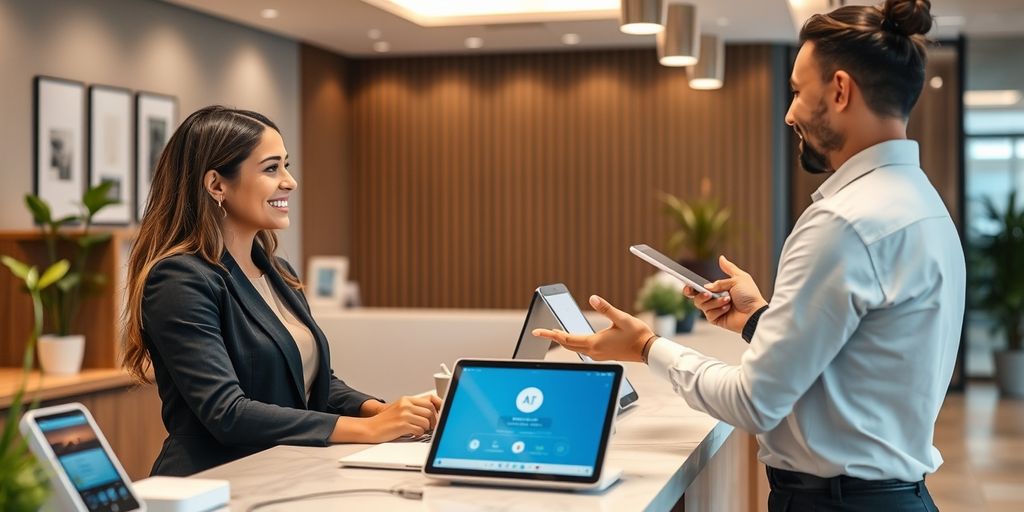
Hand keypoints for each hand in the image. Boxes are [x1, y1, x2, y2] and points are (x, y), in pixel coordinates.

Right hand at [331, 395, 440, 442]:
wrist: (370, 428)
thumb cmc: (385, 421)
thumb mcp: (400, 409)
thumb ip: (414, 408)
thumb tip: (433, 412)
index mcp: (407, 399)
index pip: (430, 400)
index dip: (439, 407)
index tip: (443, 413)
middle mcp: (406, 404)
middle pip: (431, 410)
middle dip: (434, 420)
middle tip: (430, 426)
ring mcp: (404, 414)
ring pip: (427, 420)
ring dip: (426, 428)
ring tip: (419, 430)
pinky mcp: (402, 424)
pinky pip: (420, 429)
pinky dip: (419, 433)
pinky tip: (413, 433)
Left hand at [532, 295, 653, 361]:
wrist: (648, 350)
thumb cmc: (637, 334)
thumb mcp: (622, 318)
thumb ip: (606, 308)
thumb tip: (593, 298)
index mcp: (595, 343)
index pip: (566, 339)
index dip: (551, 334)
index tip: (538, 331)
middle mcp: (594, 351)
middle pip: (567, 345)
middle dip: (553, 337)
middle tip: (540, 332)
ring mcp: (598, 355)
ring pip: (574, 348)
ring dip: (563, 341)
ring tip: (553, 333)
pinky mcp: (603, 355)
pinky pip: (582, 350)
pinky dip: (573, 344)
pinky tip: (573, 339)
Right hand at [683, 255, 766, 333]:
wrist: (754, 311)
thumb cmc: (749, 295)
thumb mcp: (739, 278)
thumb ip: (728, 269)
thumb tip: (720, 258)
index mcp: (717, 289)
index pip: (699, 288)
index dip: (690, 288)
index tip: (688, 286)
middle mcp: (714, 299)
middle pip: (696, 298)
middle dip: (700, 295)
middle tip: (707, 293)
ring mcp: (714, 310)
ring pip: (702, 305)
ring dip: (715, 301)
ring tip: (728, 299)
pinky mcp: (716, 319)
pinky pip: (709, 314)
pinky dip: (718, 309)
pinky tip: (728, 308)